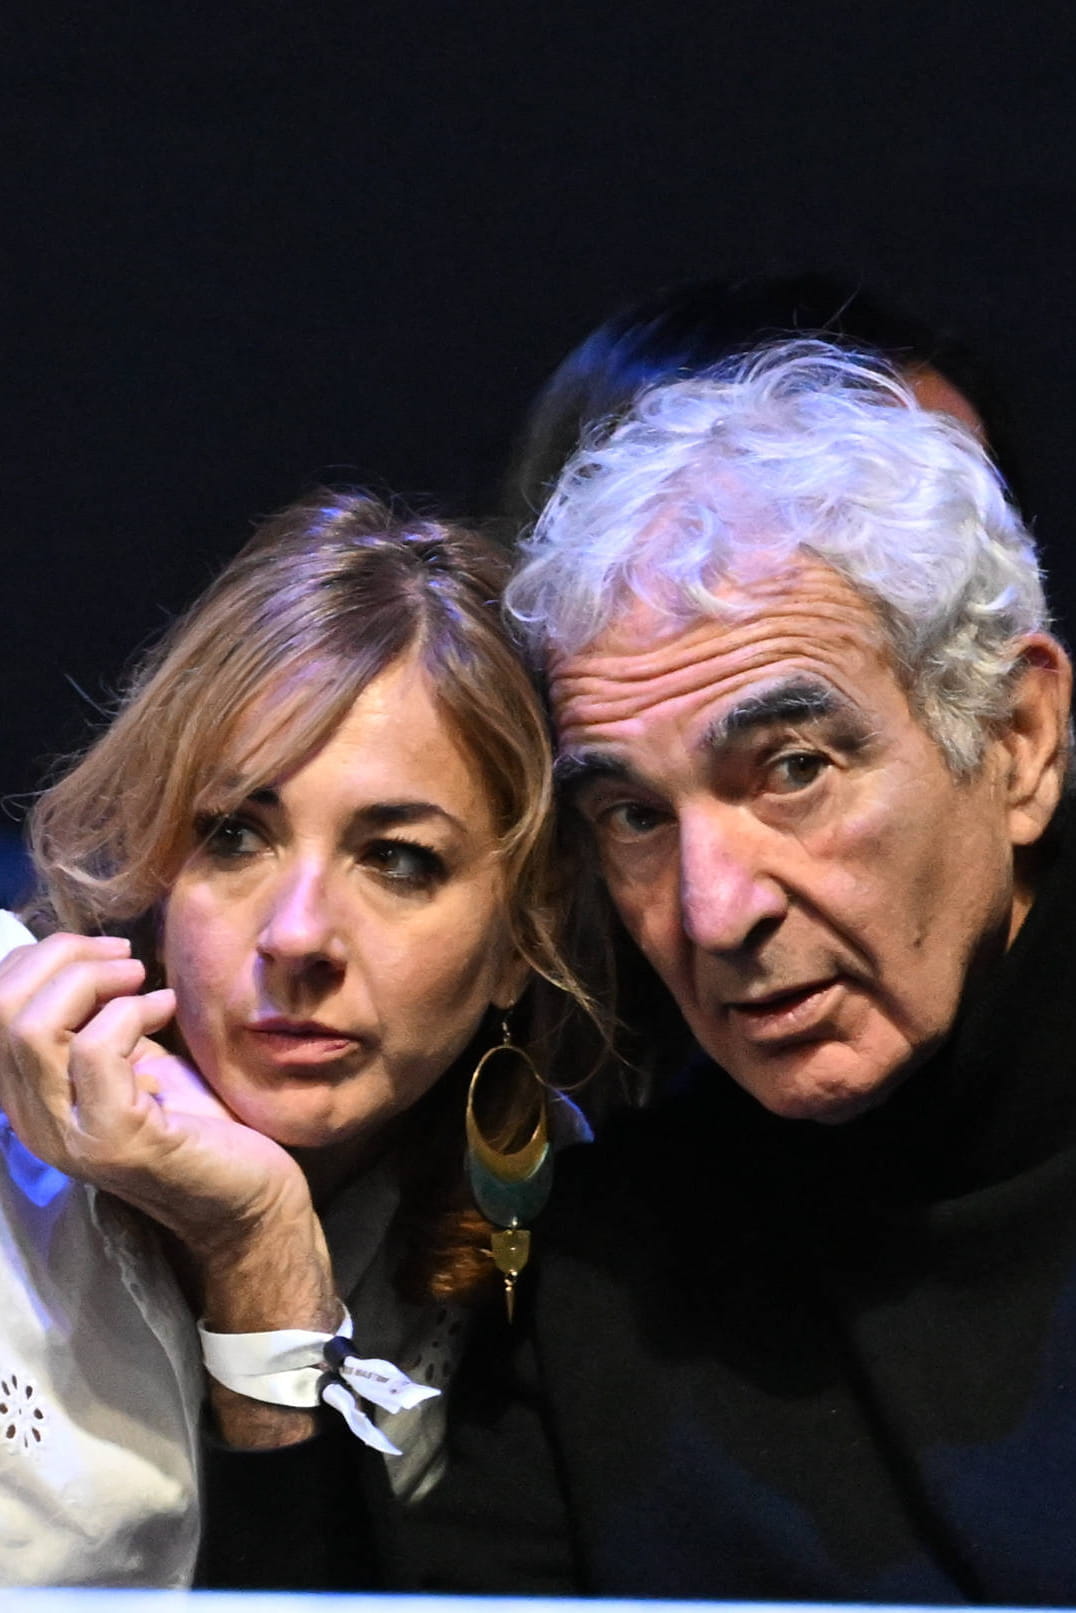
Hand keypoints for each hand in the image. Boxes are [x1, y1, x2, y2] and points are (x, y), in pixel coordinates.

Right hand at [0, 933, 310, 1258]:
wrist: (247, 1194)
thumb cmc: (193, 1120)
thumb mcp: (129, 1059)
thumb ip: (91, 1020)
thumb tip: (81, 954)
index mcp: (28, 1096)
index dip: (38, 960)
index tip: (100, 951)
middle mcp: (34, 1120)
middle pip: (3, 1010)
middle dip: (62, 959)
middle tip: (124, 955)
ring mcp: (68, 1134)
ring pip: (34, 1028)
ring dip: (93, 980)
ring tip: (142, 977)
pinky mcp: (113, 1139)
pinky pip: (96, 1050)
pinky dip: (132, 1012)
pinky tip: (166, 1009)